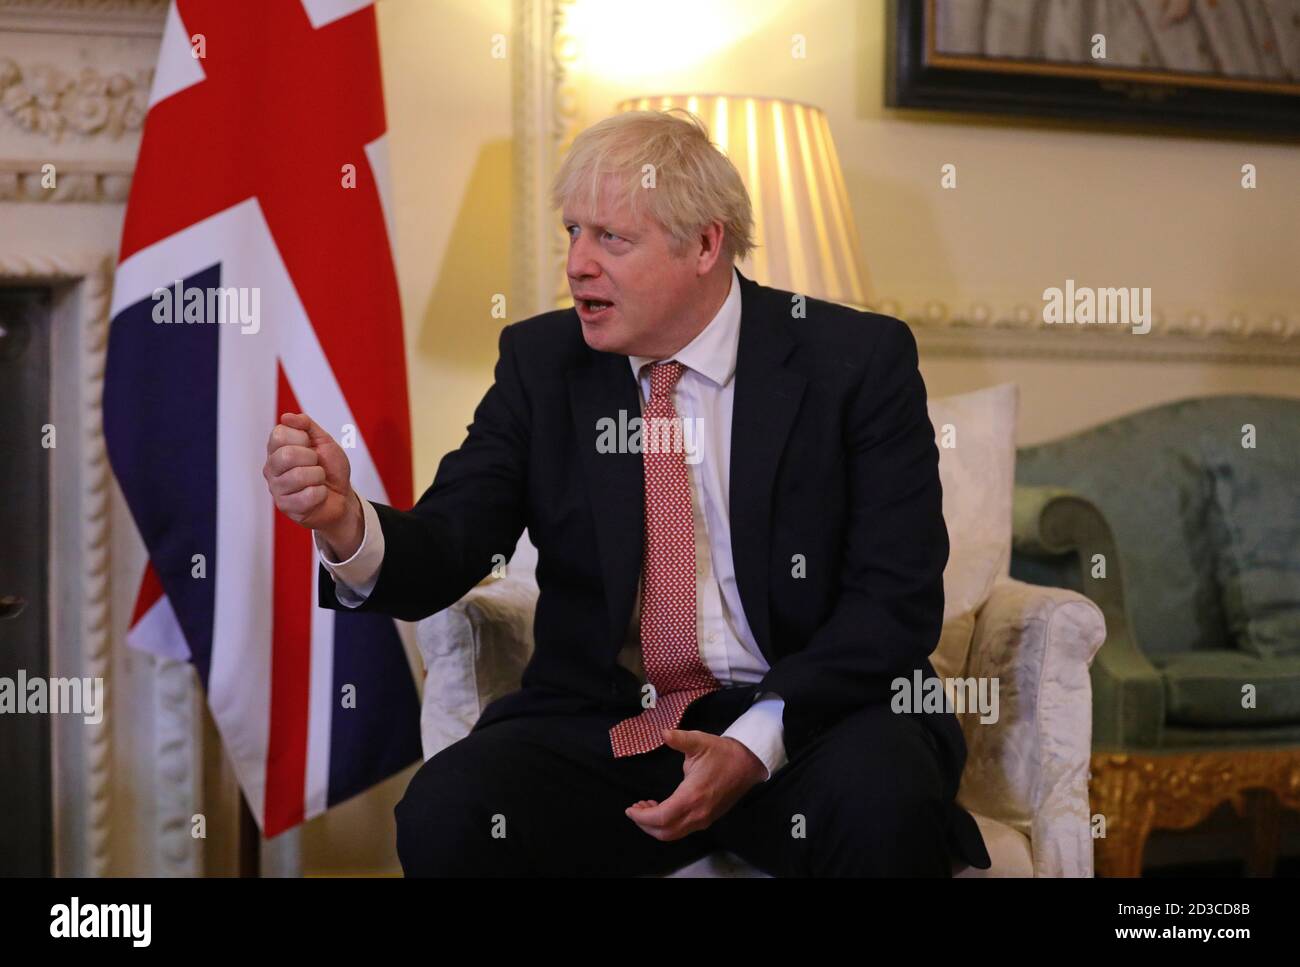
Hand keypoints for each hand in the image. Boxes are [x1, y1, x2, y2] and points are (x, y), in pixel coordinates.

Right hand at [263, 412, 361, 555]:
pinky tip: (318, 494)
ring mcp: (276, 488)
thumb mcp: (324, 441)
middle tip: (316, 464)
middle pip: (286, 455)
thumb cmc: (330, 469)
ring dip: (318, 476)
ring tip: (318, 480)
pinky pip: (307, 495)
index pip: (279, 434)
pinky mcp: (285, 506)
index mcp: (277, 449)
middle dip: (311, 458)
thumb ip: (307, 425)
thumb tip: (286, 417)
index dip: (302, 438)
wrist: (343, 497)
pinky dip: (321, 493)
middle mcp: (271, 468)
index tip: (310, 446)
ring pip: (298, 476)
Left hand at [624, 729, 767, 840]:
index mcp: (692, 796)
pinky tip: (662, 808)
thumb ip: (679, 739)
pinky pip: (682, 830)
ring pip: (673, 834)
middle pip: (664, 832)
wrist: (748, 764)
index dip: (642, 817)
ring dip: (656, 826)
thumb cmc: (722, 753)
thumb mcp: (699, 741)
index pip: (661, 818)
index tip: (630, 809)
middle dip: (645, 824)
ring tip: (646, 807)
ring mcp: (704, 819)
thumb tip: (663, 732)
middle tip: (635, 809)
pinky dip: (668, 825)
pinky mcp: (708, 819)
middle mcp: (697, 813)